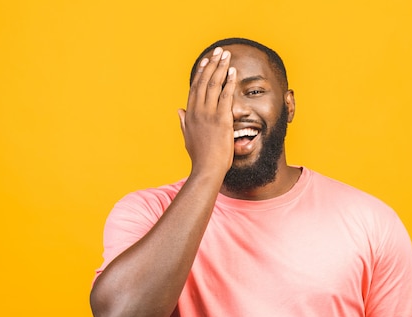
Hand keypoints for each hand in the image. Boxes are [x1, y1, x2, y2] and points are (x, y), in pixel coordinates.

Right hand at [178, 47, 236, 176]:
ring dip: (220, 68)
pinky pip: (225, 96)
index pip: (195, 88)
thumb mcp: (188, 137)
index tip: (206, 60)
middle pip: (204, 82)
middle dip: (212, 64)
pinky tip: (232, 71)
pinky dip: (229, 82)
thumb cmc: (200, 157)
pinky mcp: (221, 120)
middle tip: (218, 51)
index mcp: (189, 115)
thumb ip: (183, 122)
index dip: (201, 72)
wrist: (207, 169)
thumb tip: (178, 110)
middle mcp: (197, 111)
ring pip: (213, 85)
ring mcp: (208, 115)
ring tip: (226, 55)